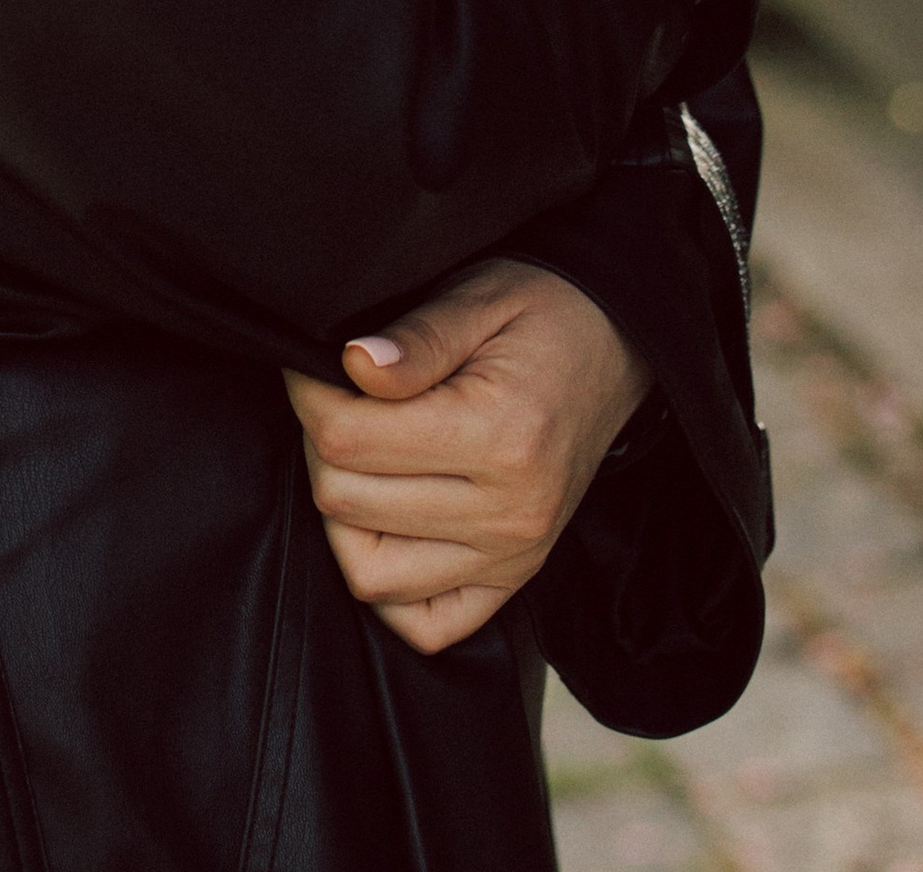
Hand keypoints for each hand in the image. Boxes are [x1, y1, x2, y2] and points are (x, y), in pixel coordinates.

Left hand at [282, 259, 652, 654]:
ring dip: (342, 515)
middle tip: (332, 400)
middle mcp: (509, 512)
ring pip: (372, 574)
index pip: (349, 439)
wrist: (613, 348)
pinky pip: (426, 624)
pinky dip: (389, 587)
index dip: (308, 395)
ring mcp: (513, 556)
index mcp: (500, 436)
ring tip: (358, 457)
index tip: (308, 366)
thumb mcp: (479, 298)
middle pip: (347, 504)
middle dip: (320, 445)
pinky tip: (384, 525)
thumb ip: (416, 338)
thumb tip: (351, 364)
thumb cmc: (542, 315)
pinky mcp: (514, 579)